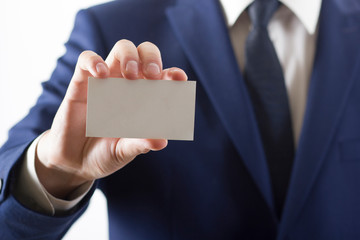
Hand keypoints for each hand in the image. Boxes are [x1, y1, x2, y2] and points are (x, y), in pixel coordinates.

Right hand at [35, 40, 187, 198]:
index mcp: (146, 98)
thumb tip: (162, 141)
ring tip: (130, 75)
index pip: (164, 78)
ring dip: (130, 55)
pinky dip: (94, 61)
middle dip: (152, 58)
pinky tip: (101, 75)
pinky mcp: (82, 82)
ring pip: (122, 48)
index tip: (179, 78)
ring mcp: (106, 80)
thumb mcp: (125, 150)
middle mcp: (129, 84)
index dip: (173, 74)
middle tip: (152, 75)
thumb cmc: (107, 152)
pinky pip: (87, 59)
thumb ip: (141, 143)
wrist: (75, 161)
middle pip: (145, 52)